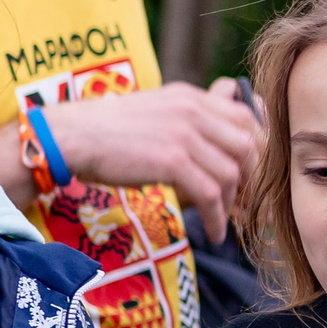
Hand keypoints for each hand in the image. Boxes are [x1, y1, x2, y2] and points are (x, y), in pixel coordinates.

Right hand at [31, 78, 260, 239]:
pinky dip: (218, 218)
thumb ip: (185, 119)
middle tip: (246, 202)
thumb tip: (213, 142)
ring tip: (225, 220)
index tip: (250, 175)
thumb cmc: (105, 132)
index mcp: (189, 97)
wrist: (70, 137)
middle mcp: (192, 111)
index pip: (245, 118)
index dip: (256, 150)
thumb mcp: (153, 113)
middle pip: (248, 145)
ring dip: (235, 203)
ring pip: (232, 173)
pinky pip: (211, 194)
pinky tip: (214, 231)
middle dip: (253, 178)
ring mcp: (184, 134)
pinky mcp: (172, 160)